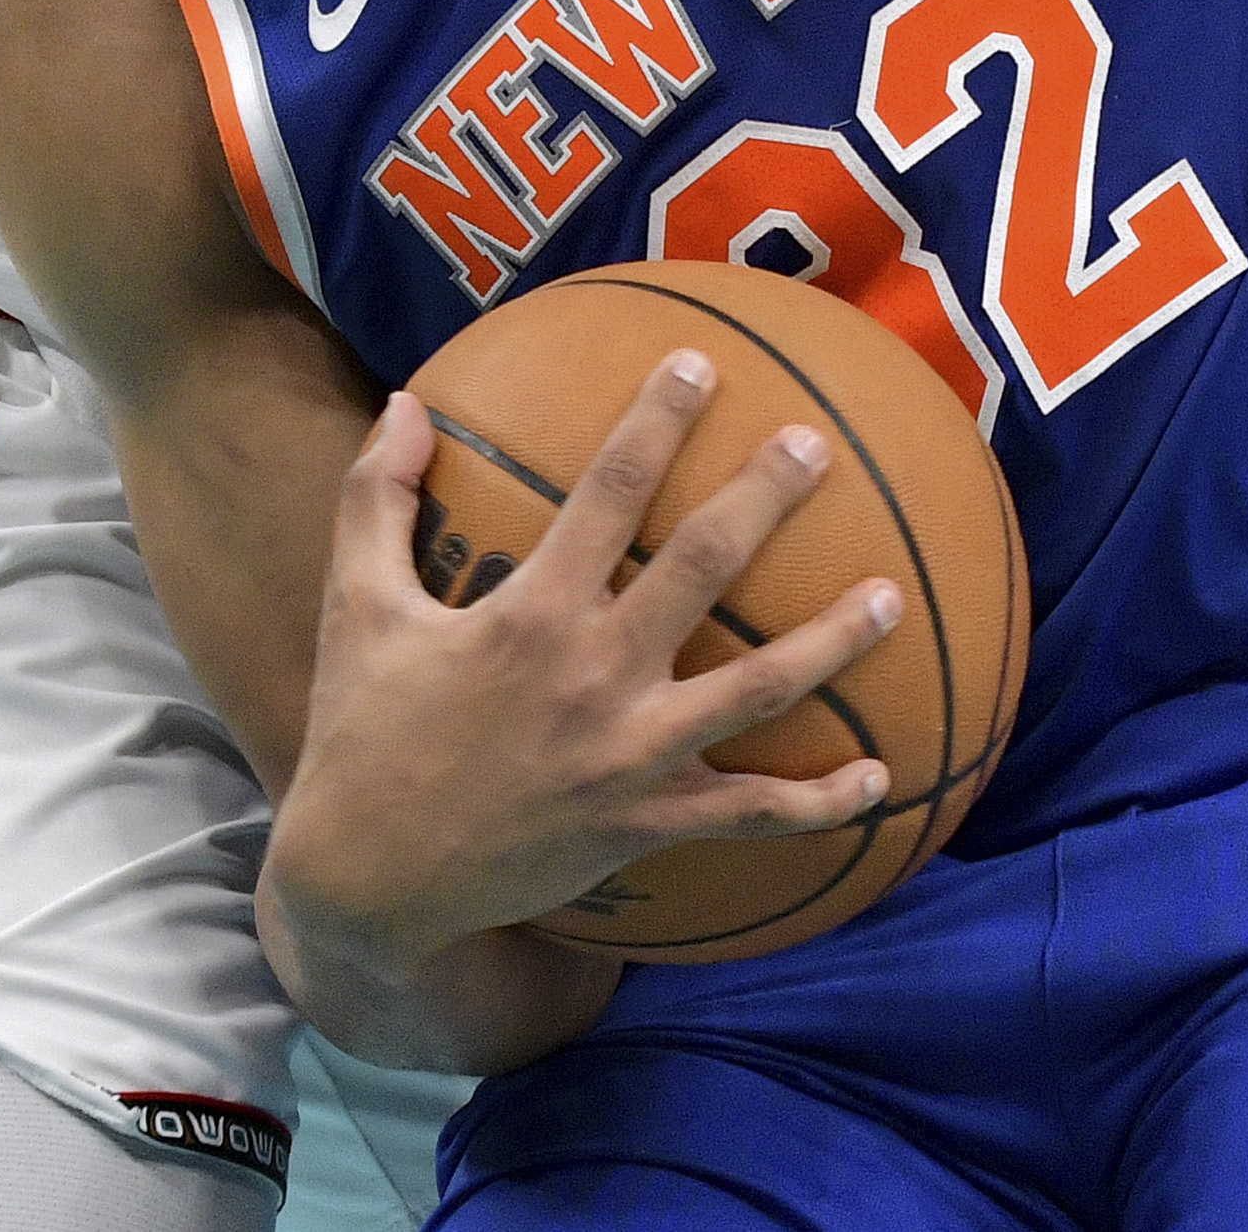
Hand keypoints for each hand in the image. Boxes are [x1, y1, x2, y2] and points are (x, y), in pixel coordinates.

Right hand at [266, 364, 902, 971]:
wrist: (370, 880)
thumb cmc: (364, 732)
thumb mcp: (357, 606)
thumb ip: (376, 499)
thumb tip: (404, 403)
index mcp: (528, 614)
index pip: (607, 493)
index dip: (655, 421)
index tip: (699, 365)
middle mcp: (592, 676)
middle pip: (702, 568)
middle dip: (764, 497)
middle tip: (815, 444)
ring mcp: (629, 756)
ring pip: (756, 690)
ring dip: (831, 643)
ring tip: (890, 597)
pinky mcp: (645, 824)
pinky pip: (750, 814)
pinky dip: (819, 802)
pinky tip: (880, 774)